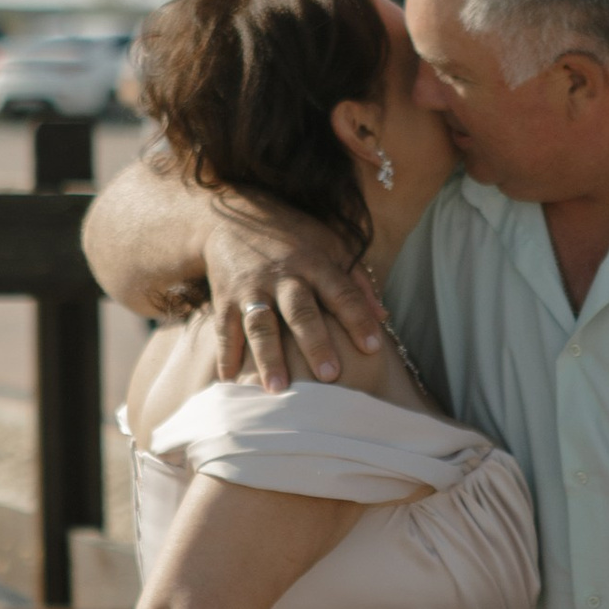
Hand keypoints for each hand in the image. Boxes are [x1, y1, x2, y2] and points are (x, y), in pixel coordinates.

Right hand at [201, 192, 384, 390]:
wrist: (230, 218)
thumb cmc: (293, 237)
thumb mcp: (330, 245)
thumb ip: (356, 280)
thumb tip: (384, 316)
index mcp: (314, 262)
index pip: (341, 292)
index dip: (357, 318)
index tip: (373, 348)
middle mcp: (282, 276)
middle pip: (300, 311)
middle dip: (314, 343)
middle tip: (329, 376)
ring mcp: (250, 289)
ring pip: (261, 325)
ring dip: (269, 357)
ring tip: (278, 389)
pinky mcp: (225, 300)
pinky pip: (225, 330)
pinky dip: (227, 355)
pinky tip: (230, 381)